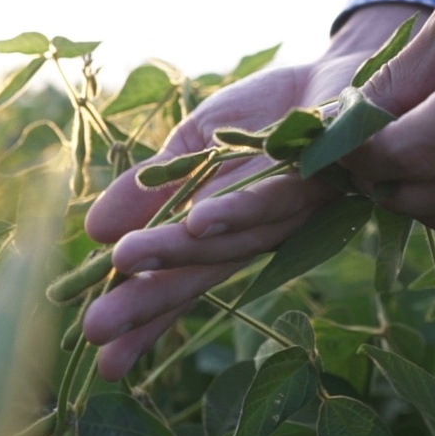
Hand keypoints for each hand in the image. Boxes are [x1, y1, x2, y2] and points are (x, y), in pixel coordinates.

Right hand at [82, 4, 427, 379]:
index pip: (179, 281)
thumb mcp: (194, 146)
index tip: (104, 361)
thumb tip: (92, 231)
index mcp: (227, 230)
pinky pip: (277, 195)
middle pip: (200, 273)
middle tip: (96, 330)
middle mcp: (260, 231)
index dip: (144, 318)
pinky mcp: (321, 172)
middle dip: (148, 301)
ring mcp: (292, 207)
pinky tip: (199, 220)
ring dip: (178, 251)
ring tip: (123, 261)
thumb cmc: (267, 115)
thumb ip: (151, 187)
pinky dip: (237, 210)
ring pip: (232, 239)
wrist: (342, 74)